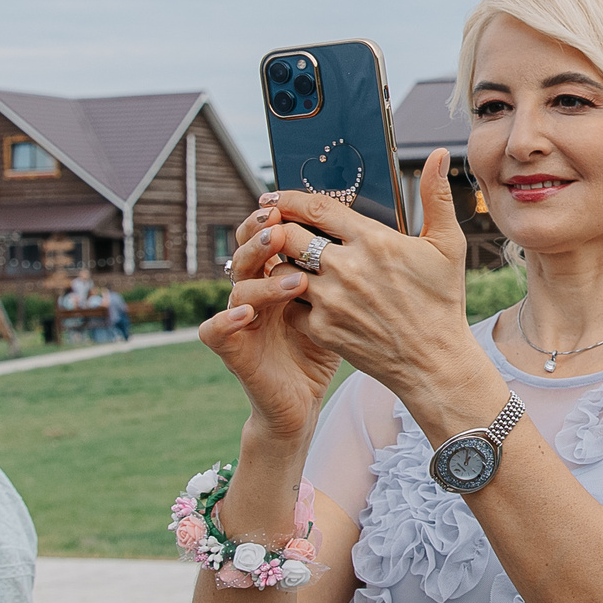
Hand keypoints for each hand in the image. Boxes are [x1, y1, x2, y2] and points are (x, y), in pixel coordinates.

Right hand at [203, 201, 347, 442]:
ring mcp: (243, 320)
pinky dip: (225, 319)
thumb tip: (388, 230)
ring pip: (239, 287)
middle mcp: (258, 291)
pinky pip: (214, 330)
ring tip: (291, 277)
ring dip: (261, 278)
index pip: (272, 234)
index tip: (295, 203)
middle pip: (248, 252)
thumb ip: (356, 268)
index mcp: (281, 273)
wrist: (303, 399)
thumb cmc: (327, 347)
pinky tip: (246, 312)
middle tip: (278, 225)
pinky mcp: (234, 351)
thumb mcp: (347, 302)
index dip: (278, 216)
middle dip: (260, 235)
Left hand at [246, 151, 482, 416]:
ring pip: (283, 270)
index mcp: (374, 241)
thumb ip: (436, 196)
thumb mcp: (447, 245)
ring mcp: (332, 301)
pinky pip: (288, 305)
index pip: (317, 209)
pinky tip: (292, 292)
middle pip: (289, 235)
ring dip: (279, 262)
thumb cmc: (442, 302)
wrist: (434, 362)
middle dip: (275, 226)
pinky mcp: (322, 330)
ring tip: (278, 257)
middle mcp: (347, 269)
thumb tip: (440, 155)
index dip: (290, 198)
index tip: (275, 196)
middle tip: (267, 223)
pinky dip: (286, 297)